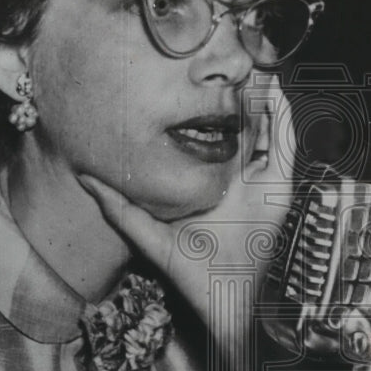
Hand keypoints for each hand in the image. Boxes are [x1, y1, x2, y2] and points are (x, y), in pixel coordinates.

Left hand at [79, 76, 295, 340]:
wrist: (229, 308)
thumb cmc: (194, 279)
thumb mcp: (153, 238)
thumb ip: (122, 209)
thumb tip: (86, 179)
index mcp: (219, 191)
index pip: (216, 144)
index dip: (208, 113)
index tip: (191, 84)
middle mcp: (243, 185)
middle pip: (244, 131)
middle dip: (240, 98)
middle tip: (227, 62)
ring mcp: (262, 188)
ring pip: (267, 133)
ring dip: (263, 99)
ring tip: (254, 65)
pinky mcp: (278, 194)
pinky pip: (284, 151)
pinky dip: (284, 121)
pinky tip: (277, 94)